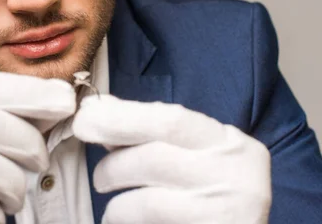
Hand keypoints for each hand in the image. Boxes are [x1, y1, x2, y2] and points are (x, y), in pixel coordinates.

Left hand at [73, 95, 270, 223]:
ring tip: (110, 204)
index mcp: (227, 142)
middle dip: (113, 164)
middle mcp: (235, 173)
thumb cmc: (205, 194)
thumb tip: (97, 108)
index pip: (171, 119)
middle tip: (98, 176)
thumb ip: (148, 131)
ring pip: (149, 201)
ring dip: (117, 203)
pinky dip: (125, 220)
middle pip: (156, 157)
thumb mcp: (189, 155)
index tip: (85, 117)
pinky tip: (119, 220)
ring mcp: (227, 210)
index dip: (122, 116)